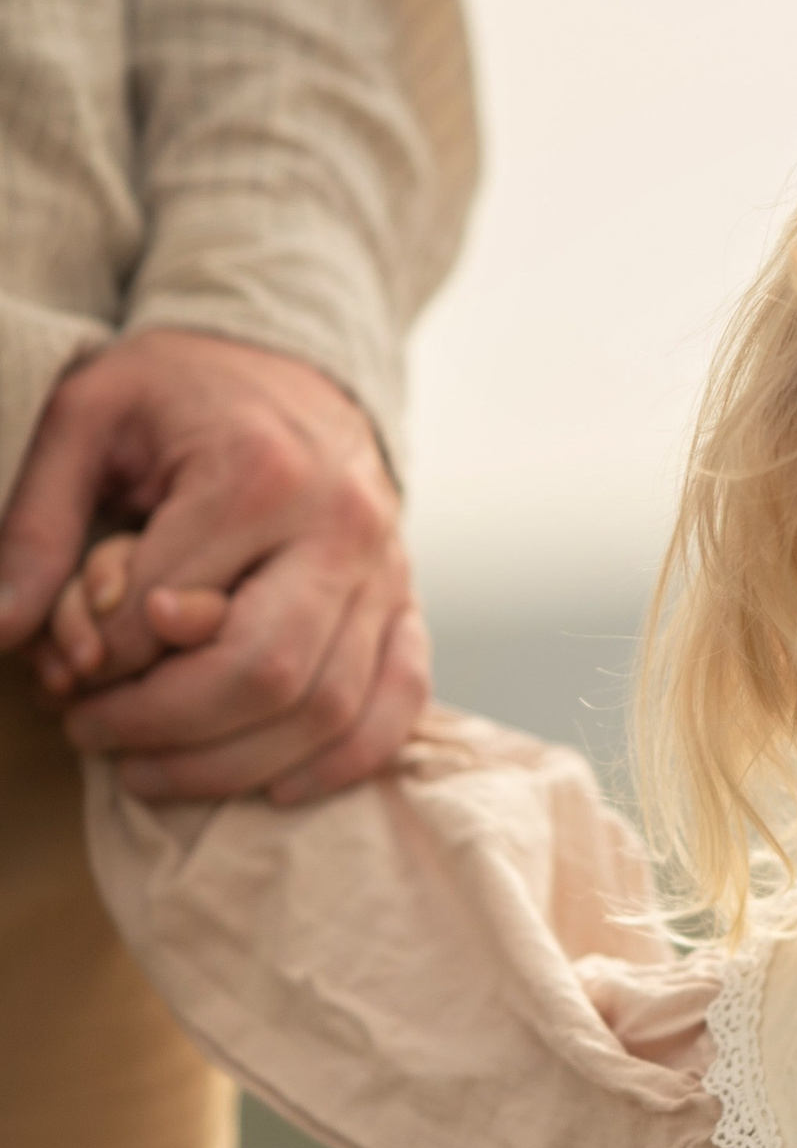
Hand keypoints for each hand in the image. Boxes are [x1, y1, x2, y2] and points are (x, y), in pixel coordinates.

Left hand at [0, 328, 431, 800]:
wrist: (290, 362)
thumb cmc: (177, 393)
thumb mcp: (84, 420)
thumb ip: (37, 525)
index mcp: (258, 473)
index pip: (167, 612)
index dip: (102, 663)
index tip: (59, 672)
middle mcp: (340, 527)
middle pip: (264, 673)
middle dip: (165, 727)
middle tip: (93, 735)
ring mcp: (387, 571)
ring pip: (328, 706)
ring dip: (231, 762)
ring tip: (151, 769)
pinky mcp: (408, 604)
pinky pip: (400, 702)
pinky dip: (342, 760)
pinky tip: (275, 785)